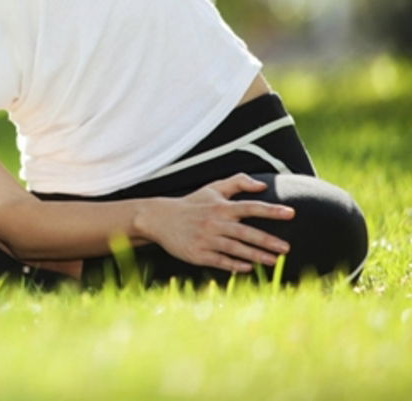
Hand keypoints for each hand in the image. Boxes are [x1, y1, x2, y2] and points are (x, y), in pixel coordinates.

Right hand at [138, 173, 293, 273]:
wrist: (160, 219)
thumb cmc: (192, 204)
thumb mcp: (212, 189)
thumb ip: (237, 182)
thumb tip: (262, 185)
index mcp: (220, 206)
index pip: (250, 207)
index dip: (271, 210)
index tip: (291, 213)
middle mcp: (214, 223)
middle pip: (246, 232)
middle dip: (267, 241)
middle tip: (287, 248)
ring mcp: (206, 239)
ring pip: (235, 249)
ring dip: (256, 255)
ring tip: (274, 261)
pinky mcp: (198, 254)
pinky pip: (220, 261)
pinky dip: (235, 265)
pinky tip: (248, 268)